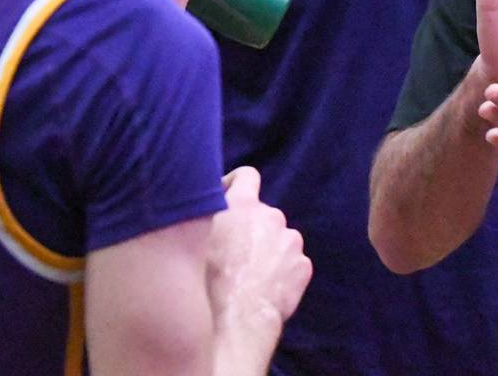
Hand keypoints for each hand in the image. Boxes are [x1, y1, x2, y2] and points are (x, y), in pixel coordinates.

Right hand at [207, 167, 311, 332]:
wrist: (236, 321)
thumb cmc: (207, 282)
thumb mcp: (195, 241)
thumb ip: (206, 216)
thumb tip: (202, 207)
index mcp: (243, 205)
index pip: (246, 176)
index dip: (236, 185)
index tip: (227, 198)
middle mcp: (271, 216)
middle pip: (261, 214)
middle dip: (249, 229)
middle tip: (231, 255)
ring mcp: (291, 240)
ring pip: (277, 240)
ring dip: (265, 251)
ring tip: (246, 277)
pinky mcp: (302, 265)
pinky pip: (290, 263)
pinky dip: (280, 272)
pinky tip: (261, 289)